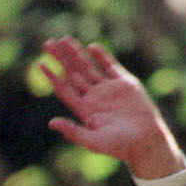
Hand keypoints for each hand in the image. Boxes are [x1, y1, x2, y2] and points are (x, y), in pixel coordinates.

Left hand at [40, 37, 185, 179]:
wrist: (146, 141)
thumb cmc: (119, 146)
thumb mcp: (93, 141)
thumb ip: (72, 131)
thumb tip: (51, 122)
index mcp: (84, 109)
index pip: (63, 89)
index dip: (51, 76)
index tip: (40, 64)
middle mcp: (94, 97)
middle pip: (72, 73)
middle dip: (60, 59)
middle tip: (47, 43)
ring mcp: (109, 89)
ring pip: (88, 67)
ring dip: (76, 53)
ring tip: (64, 39)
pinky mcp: (126, 84)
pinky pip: (111, 67)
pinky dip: (102, 56)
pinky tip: (91, 47)